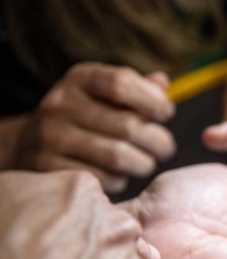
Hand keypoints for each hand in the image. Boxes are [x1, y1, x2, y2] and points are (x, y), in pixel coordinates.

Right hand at [15, 63, 175, 192]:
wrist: (27, 143)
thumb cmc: (84, 115)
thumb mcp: (104, 94)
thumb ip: (136, 88)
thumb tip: (162, 82)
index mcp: (79, 78)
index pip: (121, 84)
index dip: (153, 100)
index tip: (166, 113)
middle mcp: (61, 103)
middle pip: (127, 126)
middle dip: (157, 140)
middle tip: (165, 148)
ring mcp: (51, 136)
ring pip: (117, 156)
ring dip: (143, 163)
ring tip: (146, 163)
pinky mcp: (47, 166)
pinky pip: (102, 178)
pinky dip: (120, 180)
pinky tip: (121, 175)